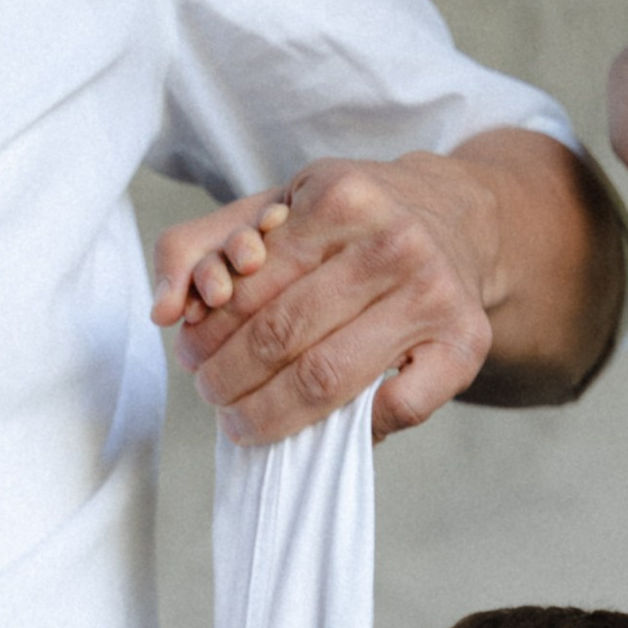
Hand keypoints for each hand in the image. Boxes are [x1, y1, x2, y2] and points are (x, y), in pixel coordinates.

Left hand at [152, 154, 504, 444]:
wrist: (455, 220)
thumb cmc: (351, 225)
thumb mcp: (280, 206)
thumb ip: (206, 244)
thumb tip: (163, 308)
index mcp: (342, 197)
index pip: (252, 286)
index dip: (209, 331)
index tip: (189, 353)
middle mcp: (394, 242)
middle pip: (284, 338)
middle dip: (230, 378)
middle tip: (212, 394)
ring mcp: (434, 295)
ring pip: (330, 380)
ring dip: (270, 415)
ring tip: (240, 422)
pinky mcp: (465, 344)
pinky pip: (398, 408)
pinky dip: (354, 431)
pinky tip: (321, 427)